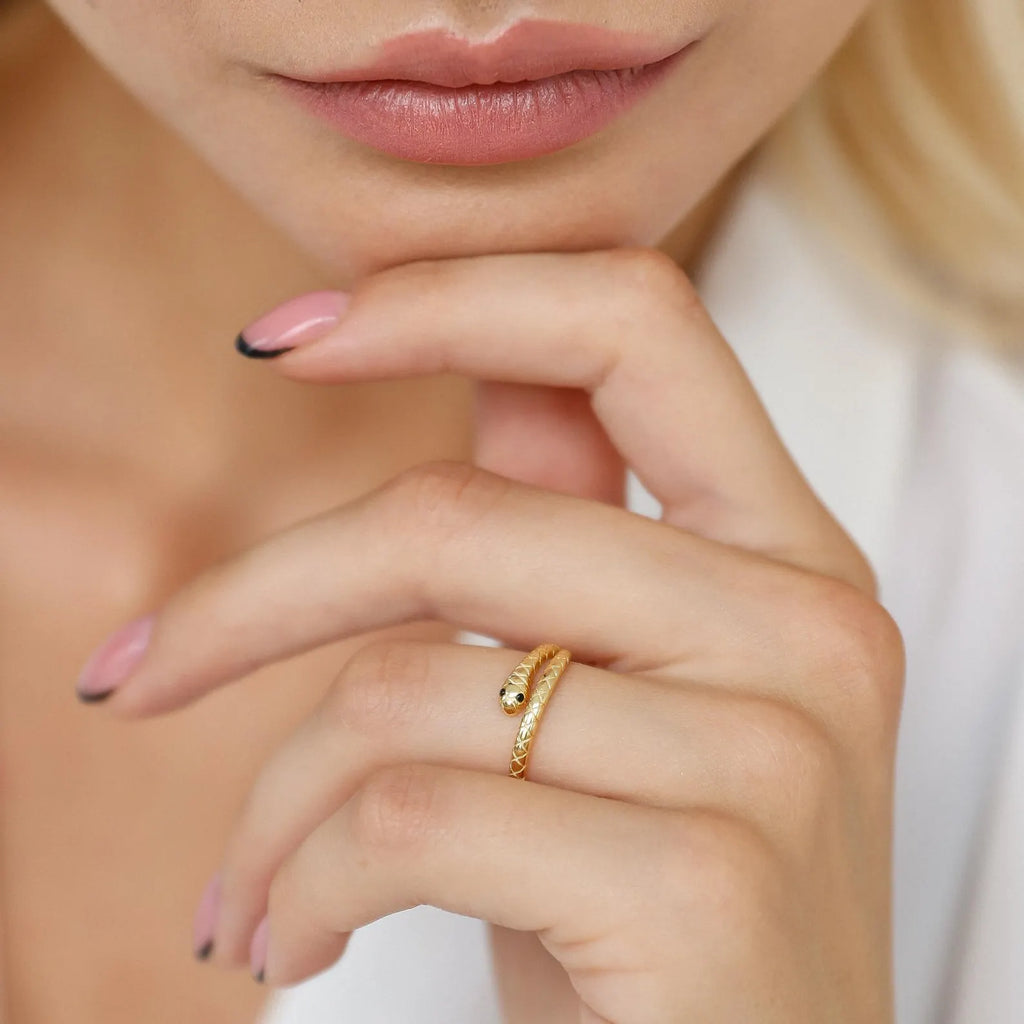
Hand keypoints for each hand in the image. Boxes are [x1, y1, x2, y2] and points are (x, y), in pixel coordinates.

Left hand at [88, 248, 903, 1022]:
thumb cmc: (661, 911)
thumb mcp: (631, 709)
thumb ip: (573, 538)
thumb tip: (483, 379)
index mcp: (789, 553)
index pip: (633, 325)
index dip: (449, 299)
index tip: (283, 342)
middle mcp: (804, 627)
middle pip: (455, 520)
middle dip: (250, 601)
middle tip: (133, 674)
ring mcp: (770, 748)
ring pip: (400, 684)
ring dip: (272, 798)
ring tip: (250, 886)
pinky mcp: (703, 881)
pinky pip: (410, 813)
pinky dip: (306, 879)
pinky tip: (298, 936)